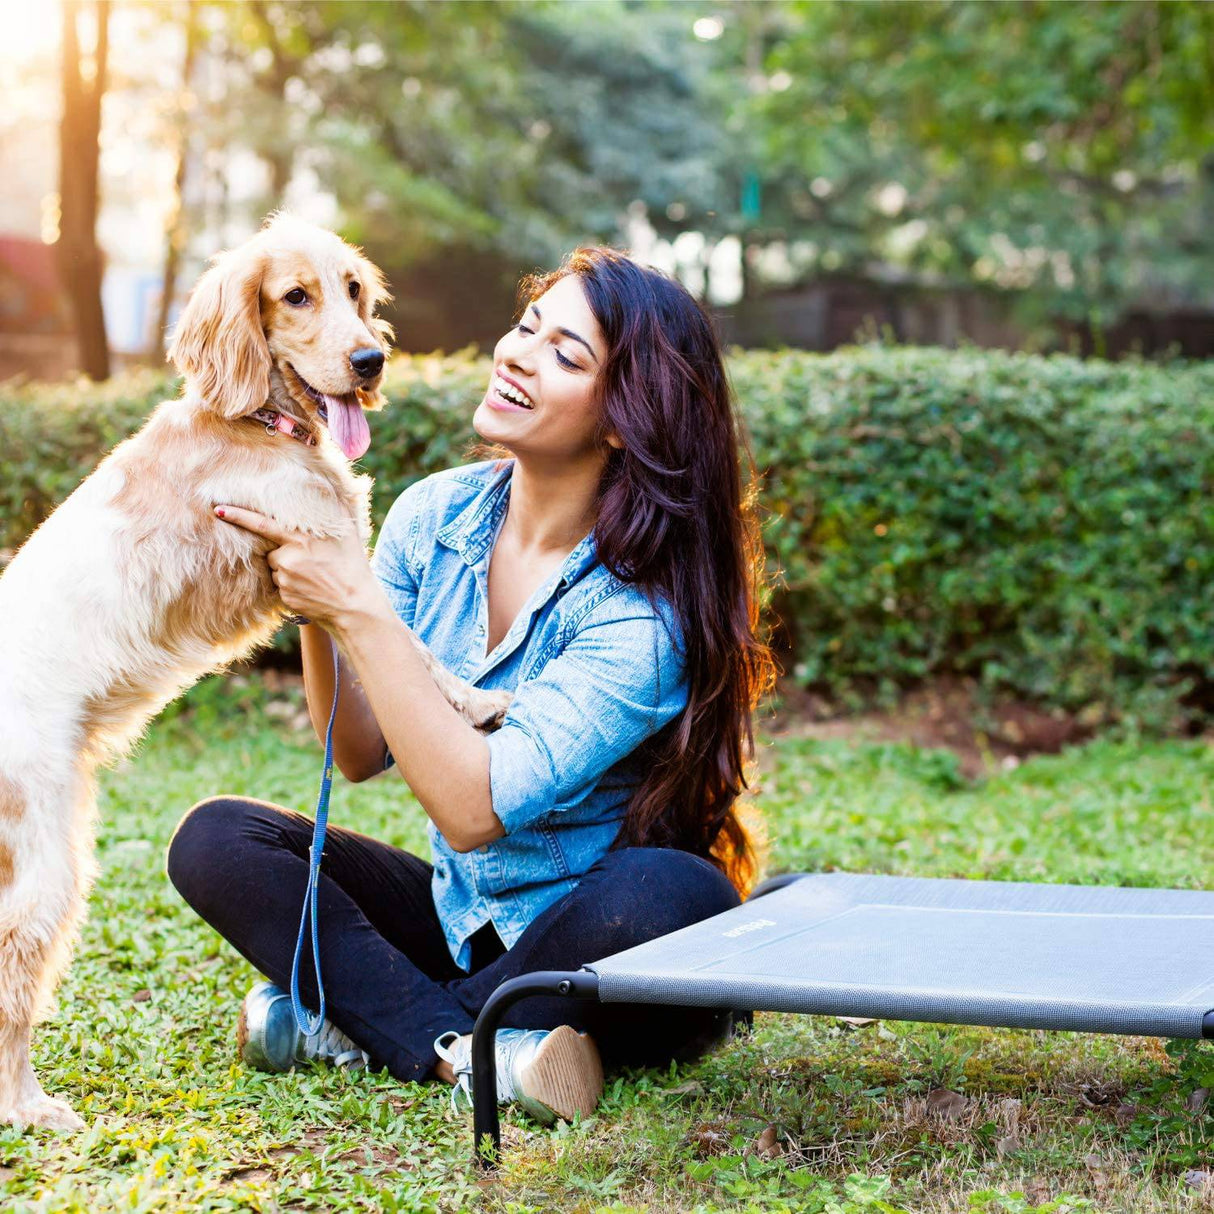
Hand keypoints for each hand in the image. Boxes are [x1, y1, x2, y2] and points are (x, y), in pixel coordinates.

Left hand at [213, 504, 385, 631]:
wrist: (355, 606)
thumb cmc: (353, 565)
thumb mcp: (348, 533)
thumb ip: (334, 508)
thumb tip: (324, 483)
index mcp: (303, 538)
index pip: (263, 524)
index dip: (239, 516)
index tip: (217, 510)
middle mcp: (290, 557)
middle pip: (271, 550)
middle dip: (284, 552)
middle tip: (312, 562)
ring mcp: (285, 578)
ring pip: (275, 568)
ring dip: (288, 569)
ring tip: (313, 576)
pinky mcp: (284, 595)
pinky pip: (279, 585)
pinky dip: (291, 585)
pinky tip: (310, 588)